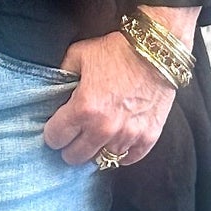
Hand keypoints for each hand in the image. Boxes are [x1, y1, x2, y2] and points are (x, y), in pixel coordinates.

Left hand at [42, 30, 176, 167]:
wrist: (157, 51)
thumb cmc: (118, 51)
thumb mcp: (79, 54)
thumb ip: (62, 74)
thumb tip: (53, 89)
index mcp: (83, 108)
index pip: (55, 138)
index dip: (53, 133)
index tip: (57, 128)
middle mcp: (104, 128)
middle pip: (75, 156)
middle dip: (69, 147)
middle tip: (74, 137)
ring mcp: (128, 135)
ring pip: (101, 160)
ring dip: (96, 150)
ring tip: (95, 138)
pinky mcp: (148, 137)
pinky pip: (128, 159)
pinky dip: (121, 154)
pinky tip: (116, 142)